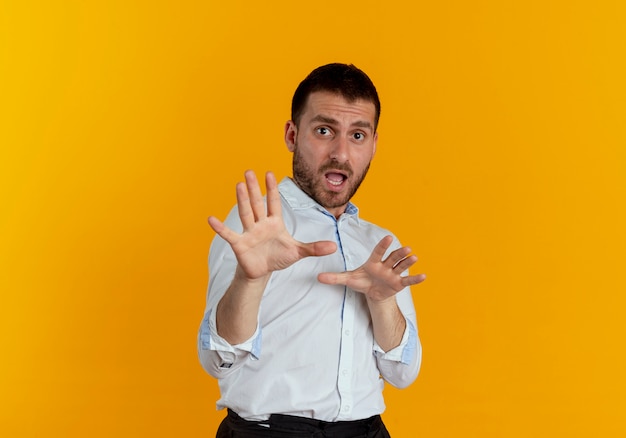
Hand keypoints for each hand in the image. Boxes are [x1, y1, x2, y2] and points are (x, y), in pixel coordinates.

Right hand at [208, 170, 336, 280]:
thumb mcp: (298, 252)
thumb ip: (314, 248)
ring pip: (246, 213)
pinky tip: (211, 219)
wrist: (262, 272)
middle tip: (249, 171)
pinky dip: (220, 228)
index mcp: (274, 223)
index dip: (272, 189)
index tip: (269, 173)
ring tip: (239, 185)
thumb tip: (334, 246)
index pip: (274, 202)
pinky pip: (229, 234)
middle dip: (254, 188)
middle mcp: (260, 224)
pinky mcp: (239, 244)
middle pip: (257, 203)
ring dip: (242, 200)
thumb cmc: (278, 257)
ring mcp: (249, 233)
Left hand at [318, 235, 424, 301]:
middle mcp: (385, 266)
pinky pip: (407, 281)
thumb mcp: (347, 280)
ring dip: (408, 262)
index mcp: (373, 262)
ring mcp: (393, 274)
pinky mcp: (398, 283)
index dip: (383, 246)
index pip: (378, 252)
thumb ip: (334, 277)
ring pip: (401, 266)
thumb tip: (317, 277)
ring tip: (414, 257)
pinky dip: (415, 279)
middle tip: (407, 247)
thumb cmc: (361, 281)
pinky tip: (424, 276)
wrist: (372, 292)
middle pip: (393, 258)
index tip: (388, 238)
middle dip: (399, 253)